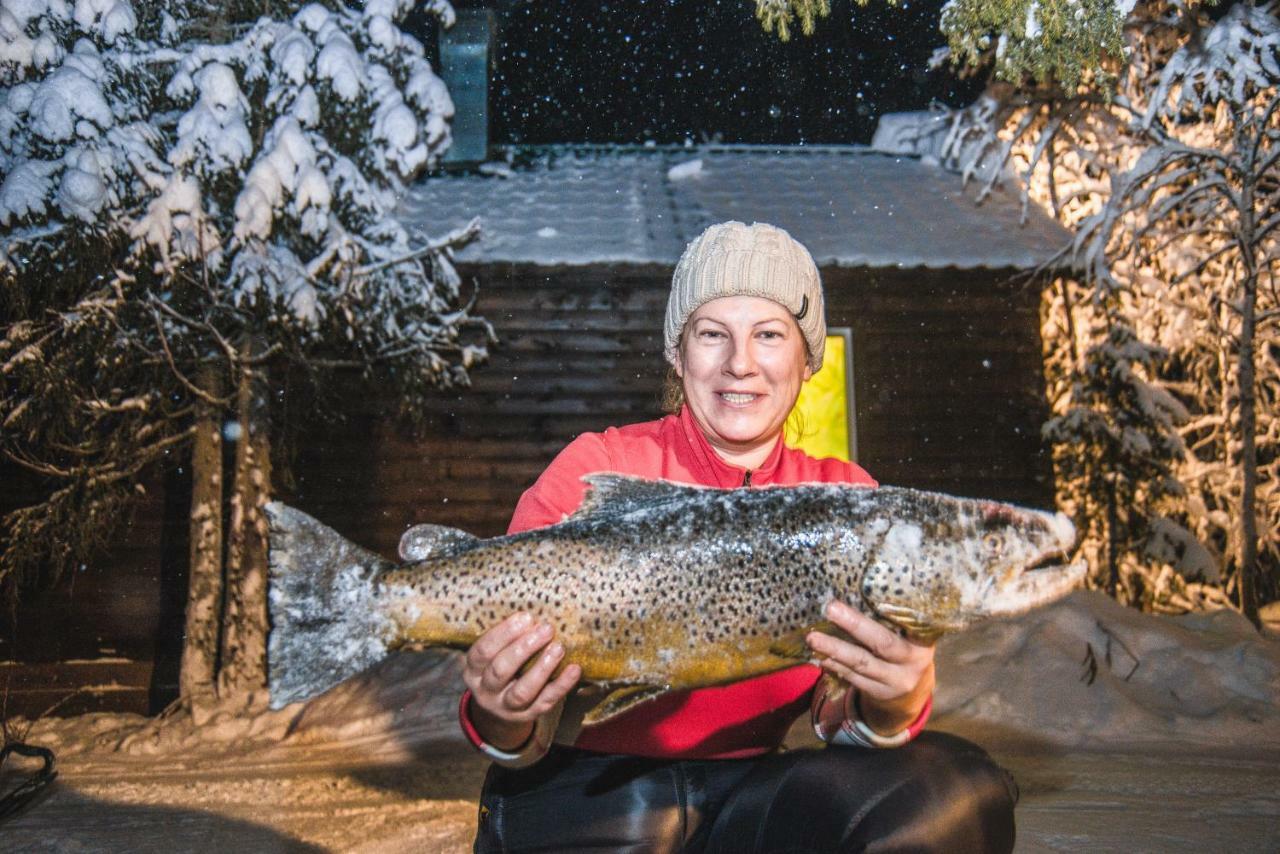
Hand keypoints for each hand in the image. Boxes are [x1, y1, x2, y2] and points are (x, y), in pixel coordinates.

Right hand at [462, 612, 581, 750]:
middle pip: (500, 671)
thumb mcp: (493, 653)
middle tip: (546, 629)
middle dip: (524, 648)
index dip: (503, 633)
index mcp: (473, 670)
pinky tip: (574, 669)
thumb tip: (534, 615)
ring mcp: (506, 706)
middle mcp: (486, 691)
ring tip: (559, 648)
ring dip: (542, 668)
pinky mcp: (528, 715)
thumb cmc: (500, 666)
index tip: (526, 617)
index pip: (483, 652)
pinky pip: (546, 702)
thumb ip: (507, 637)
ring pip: (522, 691)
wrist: (500, 707)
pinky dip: (562, 685)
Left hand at [806, 599, 934, 735]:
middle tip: (831, 609)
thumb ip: (896, 619)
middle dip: (855, 625)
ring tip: (813, 637)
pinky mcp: (877, 693)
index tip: (870, 590)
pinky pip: (852, 676)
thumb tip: (856, 588)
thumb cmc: (906, 649)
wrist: (912, 693)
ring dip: (834, 648)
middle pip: (882, 643)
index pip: (912, 623)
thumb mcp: (912, 636)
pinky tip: (818, 653)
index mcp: (924, 640)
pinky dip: (833, 663)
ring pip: (861, 663)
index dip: (893, 610)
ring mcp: (895, 681)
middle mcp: (913, 662)